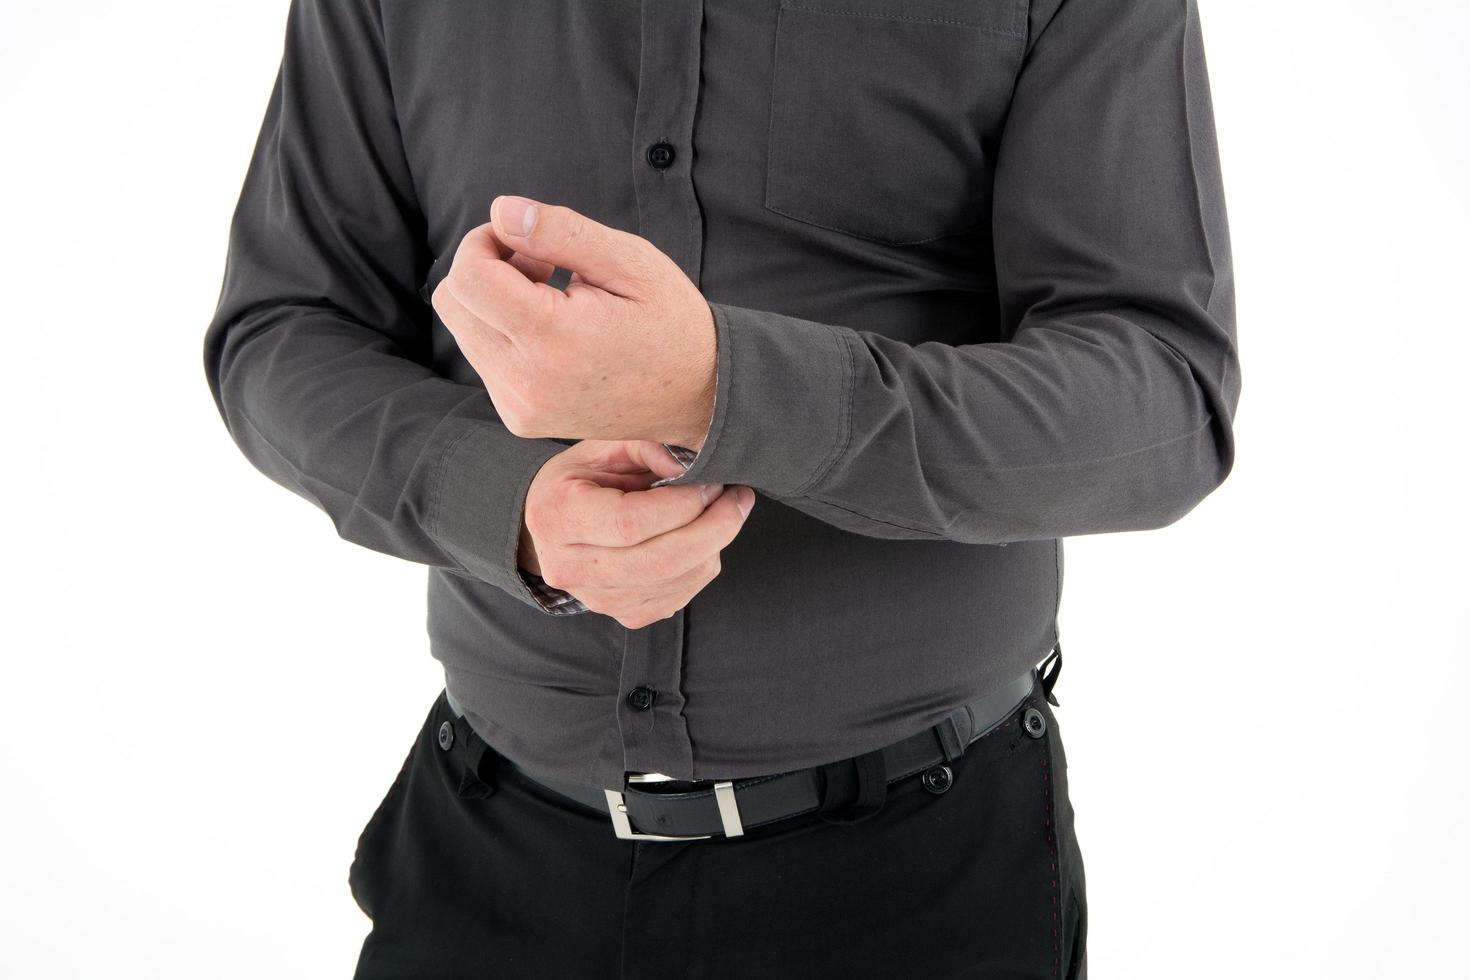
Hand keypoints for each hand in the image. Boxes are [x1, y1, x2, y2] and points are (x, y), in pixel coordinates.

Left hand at [432, 195, 716, 450]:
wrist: (698, 396)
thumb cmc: (670, 322)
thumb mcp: (630, 262)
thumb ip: (561, 232)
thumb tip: (501, 212)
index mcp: (553, 339)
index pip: (469, 277)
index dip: (484, 242)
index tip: (525, 238)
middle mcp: (526, 382)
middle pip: (453, 302)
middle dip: (485, 269)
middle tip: (541, 265)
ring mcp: (519, 406)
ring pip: (463, 329)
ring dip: (493, 302)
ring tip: (551, 299)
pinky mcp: (519, 416)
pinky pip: (483, 358)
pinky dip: (504, 333)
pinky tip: (551, 331)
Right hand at [518, 440, 754, 629]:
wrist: (553, 526)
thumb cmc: (580, 480)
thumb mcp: (602, 447)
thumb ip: (646, 447)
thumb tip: (688, 465)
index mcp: (559, 517)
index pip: (630, 523)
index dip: (682, 505)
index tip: (713, 483)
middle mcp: (572, 568)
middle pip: (660, 561)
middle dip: (714, 528)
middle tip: (737, 499)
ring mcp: (599, 599)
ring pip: (677, 580)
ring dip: (713, 545)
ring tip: (723, 512)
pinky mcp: (625, 614)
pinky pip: (681, 595)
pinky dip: (702, 564)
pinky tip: (701, 538)